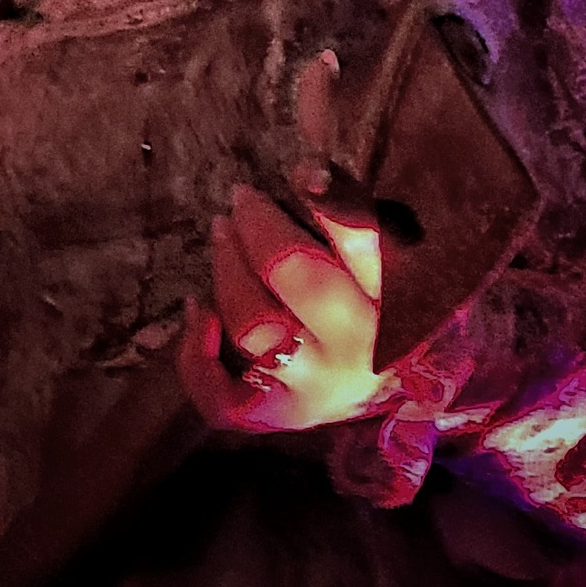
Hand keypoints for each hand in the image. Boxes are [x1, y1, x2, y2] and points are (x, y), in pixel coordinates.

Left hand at [177, 181, 389, 432]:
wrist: (376, 383)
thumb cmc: (368, 302)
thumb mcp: (376, 256)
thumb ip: (347, 212)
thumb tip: (304, 171)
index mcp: (390, 295)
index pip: (364, 240)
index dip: (328, 198)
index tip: (299, 169)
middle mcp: (356, 346)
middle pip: (295, 277)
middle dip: (258, 228)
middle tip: (240, 200)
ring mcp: (313, 387)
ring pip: (253, 325)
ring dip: (225, 270)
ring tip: (221, 235)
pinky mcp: (276, 417)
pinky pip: (223, 397)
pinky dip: (196, 354)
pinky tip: (197, 309)